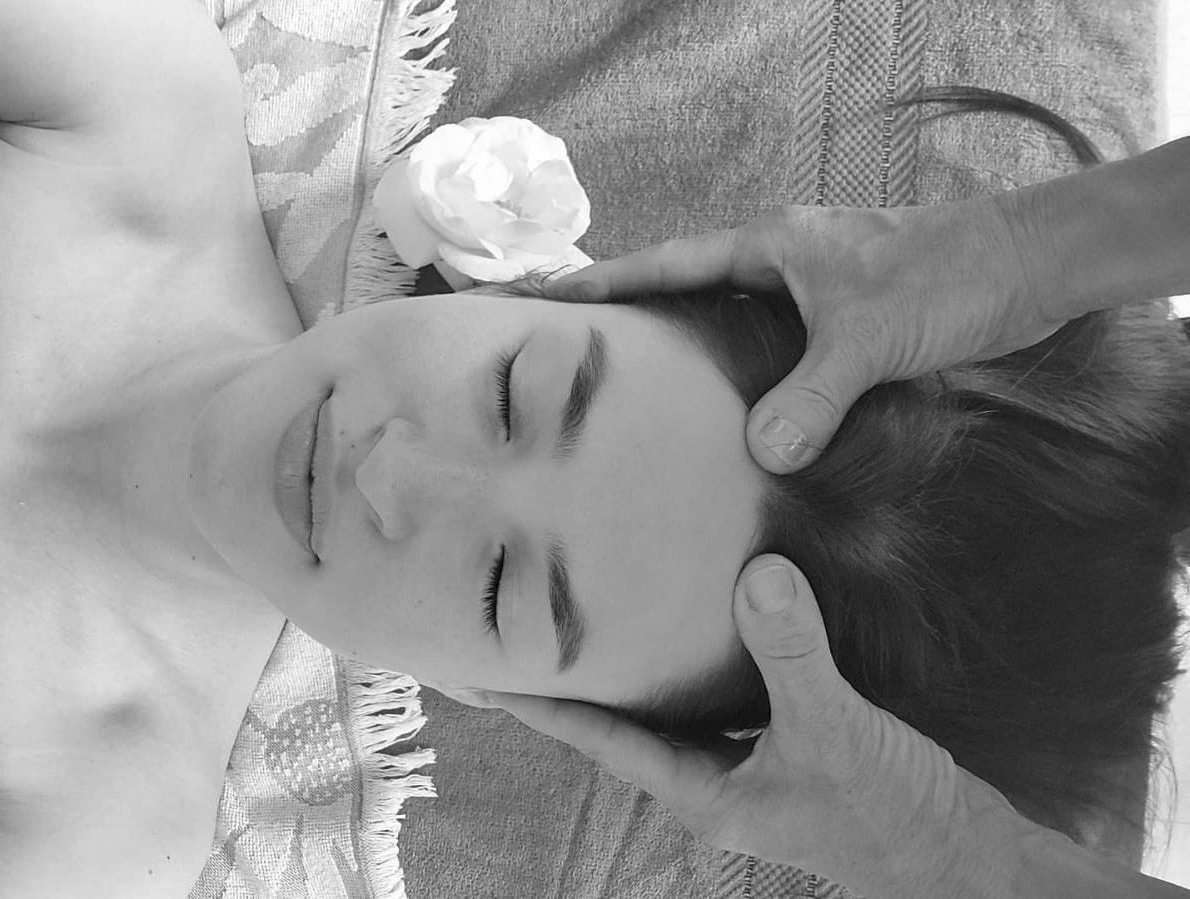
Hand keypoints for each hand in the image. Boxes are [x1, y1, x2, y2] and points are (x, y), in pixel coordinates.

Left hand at [485, 555, 1024, 897]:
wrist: (965, 858)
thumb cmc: (891, 815)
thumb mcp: (836, 729)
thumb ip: (793, 652)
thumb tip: (755, 575)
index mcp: (702, 792)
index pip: (601, 739)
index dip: (546, 703)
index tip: (489, 671)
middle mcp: (715, 783)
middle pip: (630, 722)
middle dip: (589, 678)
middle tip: (542, 625)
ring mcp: (752, 770)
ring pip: (680, 707)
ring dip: (651, 665)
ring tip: (614, 609)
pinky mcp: (791, 751)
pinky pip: (730, 698)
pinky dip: (715, 661)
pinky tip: (721, 621)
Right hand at [545, 201, 1064, 472]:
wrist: (1031, 268)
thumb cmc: (949, 277)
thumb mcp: (869, 337)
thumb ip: (812, 395)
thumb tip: (761, 456)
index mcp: (768, 244)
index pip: (664, 263)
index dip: (604, 283)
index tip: (545, 300)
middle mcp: (779, 262)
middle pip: (684, 289)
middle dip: (632, 319)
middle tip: (575, 356)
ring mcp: (809, 291)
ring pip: (727, 322)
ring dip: (686, 352)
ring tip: (632, 396)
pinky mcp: (841, 321)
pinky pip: (769, 349)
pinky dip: (741, 376)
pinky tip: (725, 415)